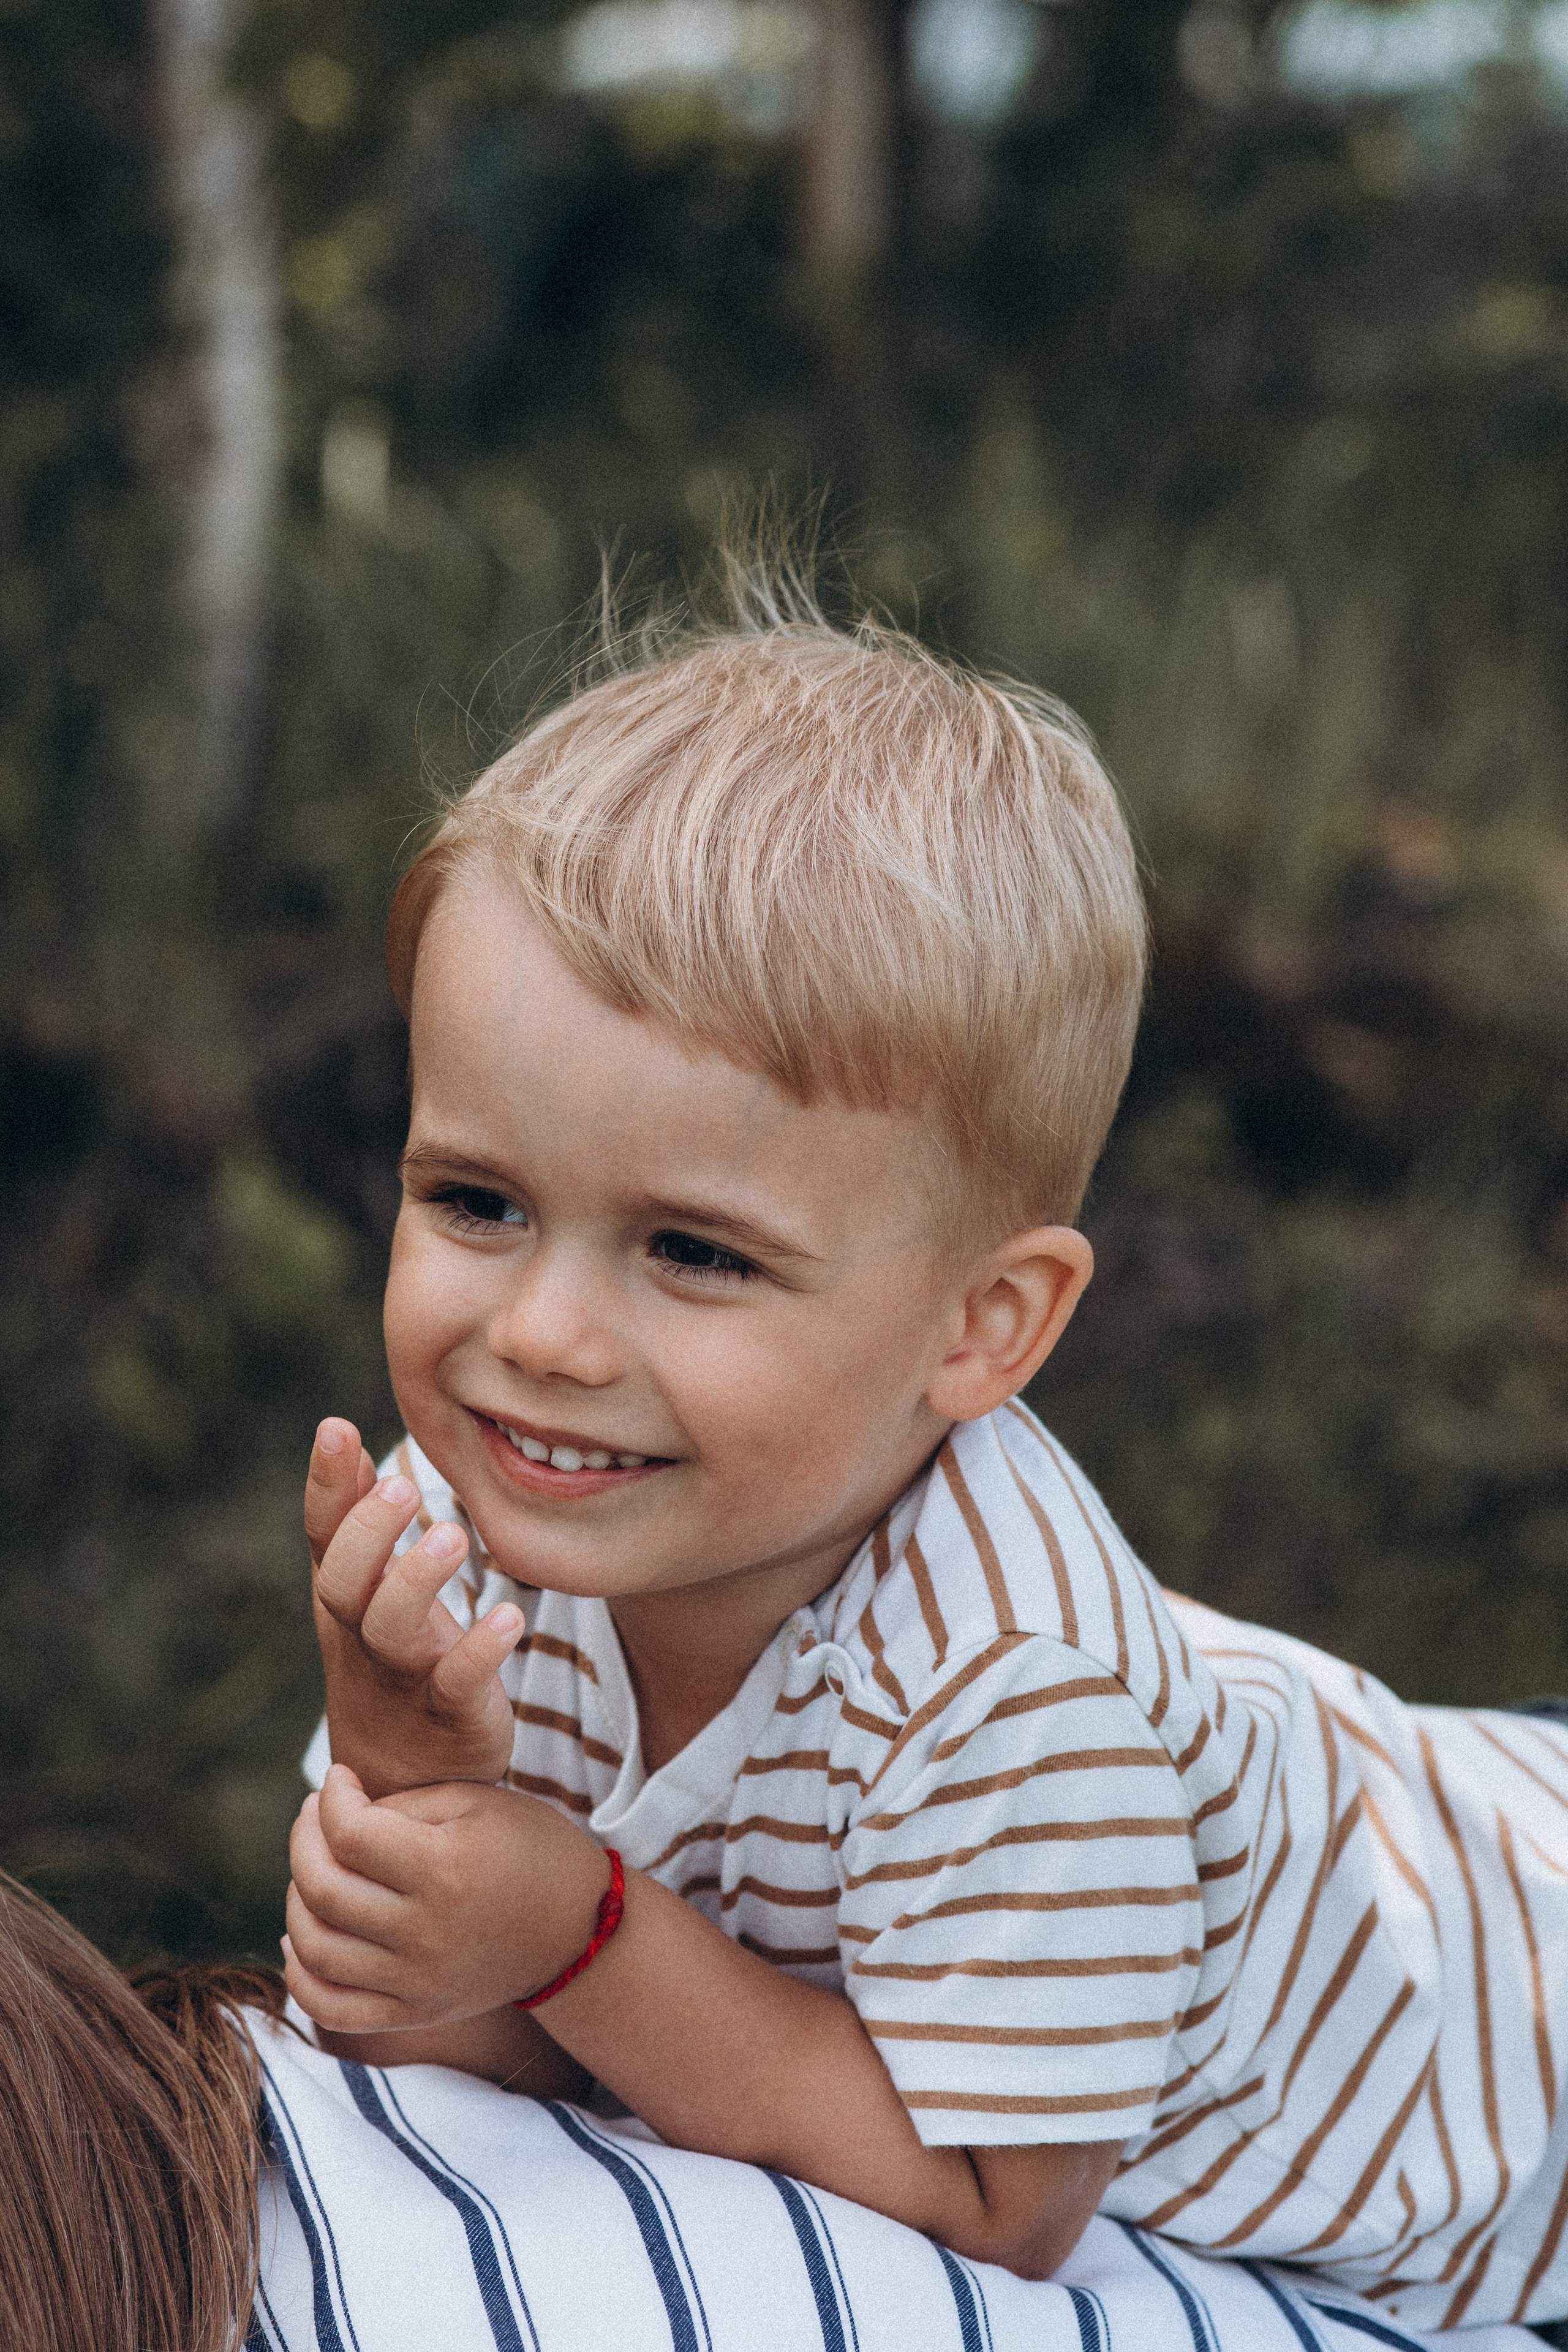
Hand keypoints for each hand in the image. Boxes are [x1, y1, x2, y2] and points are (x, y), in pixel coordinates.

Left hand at [283, 1764, 612, 2031]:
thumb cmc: (527, 1847)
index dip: (330, 1797)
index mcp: (446, 1870)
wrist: (578, 1930)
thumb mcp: (476, 1801)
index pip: (350, 1833)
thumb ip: (400, 1804)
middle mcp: (427, 1934)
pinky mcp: (415, 2013)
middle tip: (315, 1816)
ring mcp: (419, 1983)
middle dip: (303, 1840)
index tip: (338, 1778)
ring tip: (315, 1869)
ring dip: (297, 1899)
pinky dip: (301, 1974)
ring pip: (316, 1948)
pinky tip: (304, 1936)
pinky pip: (332, 2007)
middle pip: (323, 1889)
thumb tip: (331, 1815)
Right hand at [306, 1418, 522, 1795]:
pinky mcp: (451, 1712)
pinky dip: (480, 1651)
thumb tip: (340, 1435)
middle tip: (406, 1486)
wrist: (402, 1780)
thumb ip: (358, 1519)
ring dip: (417, 1582)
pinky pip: (459, 1683)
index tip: (336, 1428)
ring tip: (452, 1536)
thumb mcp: (368, 1590)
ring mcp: (404, 1677)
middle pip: (345, 1583)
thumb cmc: (389, 1660)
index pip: (324, 1536)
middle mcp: (364, 1635)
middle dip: (370, 1533)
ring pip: (392, 1631)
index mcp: (346, 1597)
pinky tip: (508, 1616)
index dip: (327, 1485)